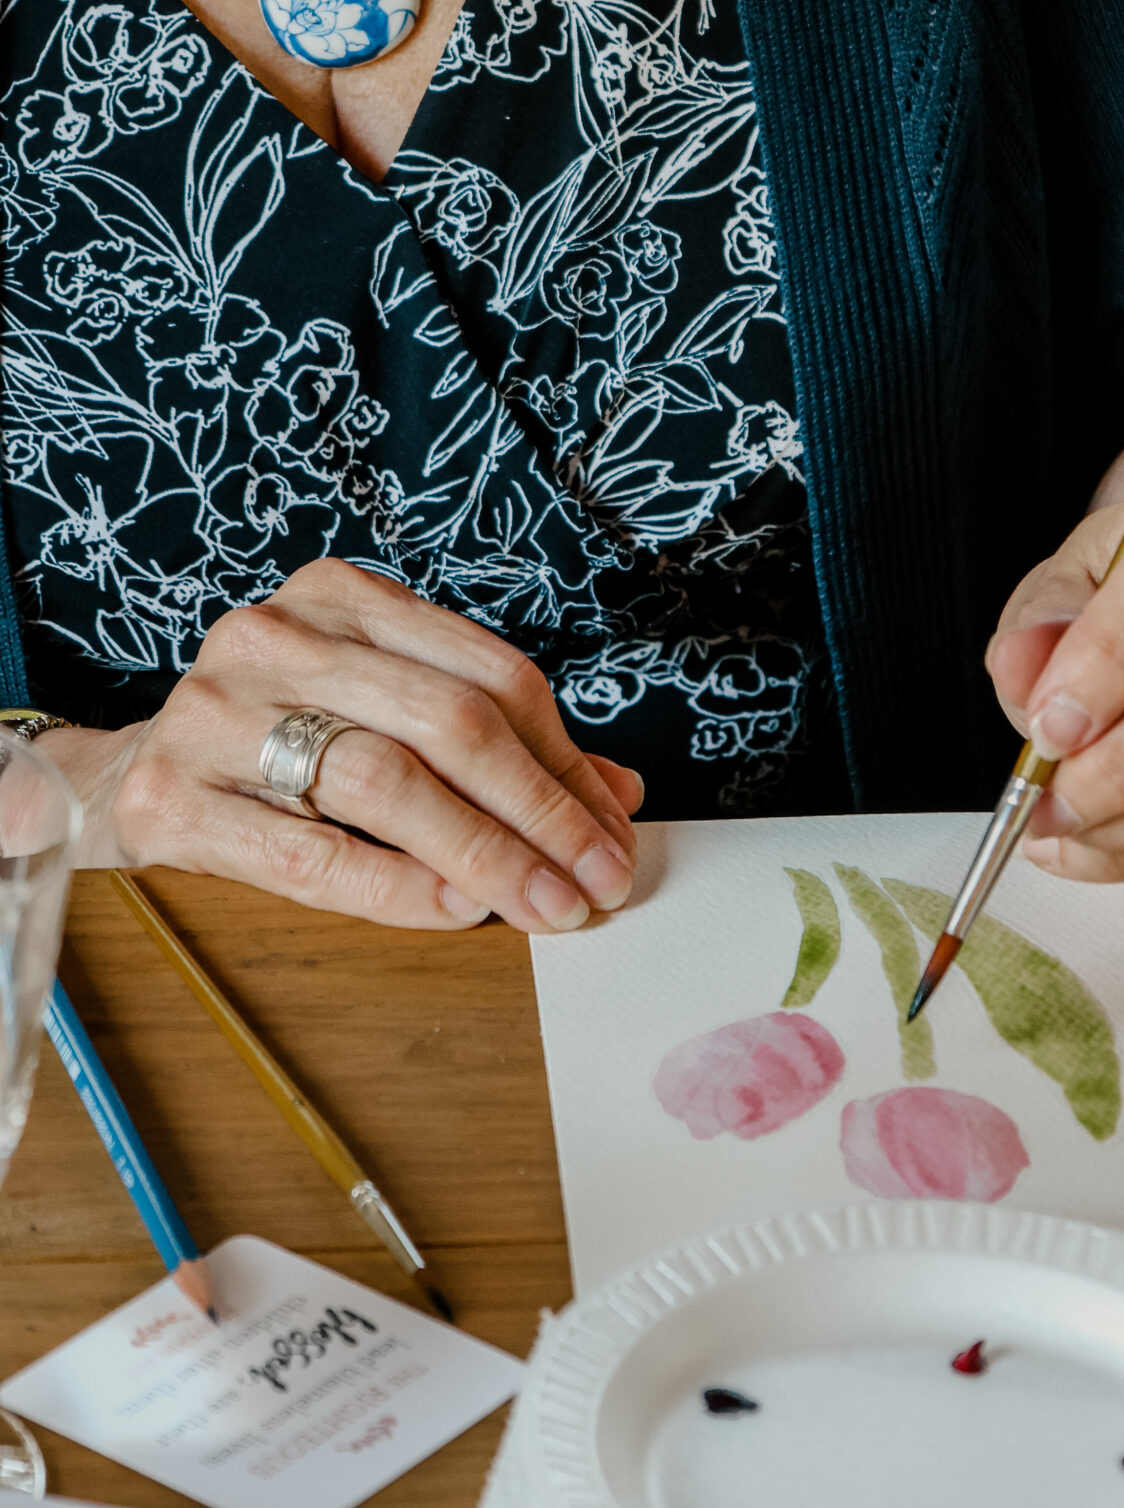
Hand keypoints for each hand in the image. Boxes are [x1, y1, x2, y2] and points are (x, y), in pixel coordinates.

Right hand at [42, 558, 642, 930]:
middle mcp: (275, 636)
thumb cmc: (275, 744)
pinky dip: (399, 887)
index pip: (491, 673)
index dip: (566, 758)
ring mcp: (216, 711)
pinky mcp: (174, 795)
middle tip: (597, 879)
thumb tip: (616, 794)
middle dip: (542, 811)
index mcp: (340, 596)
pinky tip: (455, 911)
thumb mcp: (381, 715)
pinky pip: (313, 853)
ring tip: (543, 905)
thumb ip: (493, 744)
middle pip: (450, 722)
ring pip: (387, 781)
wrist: (121, 778)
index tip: (614, 828)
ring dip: (486, 854)